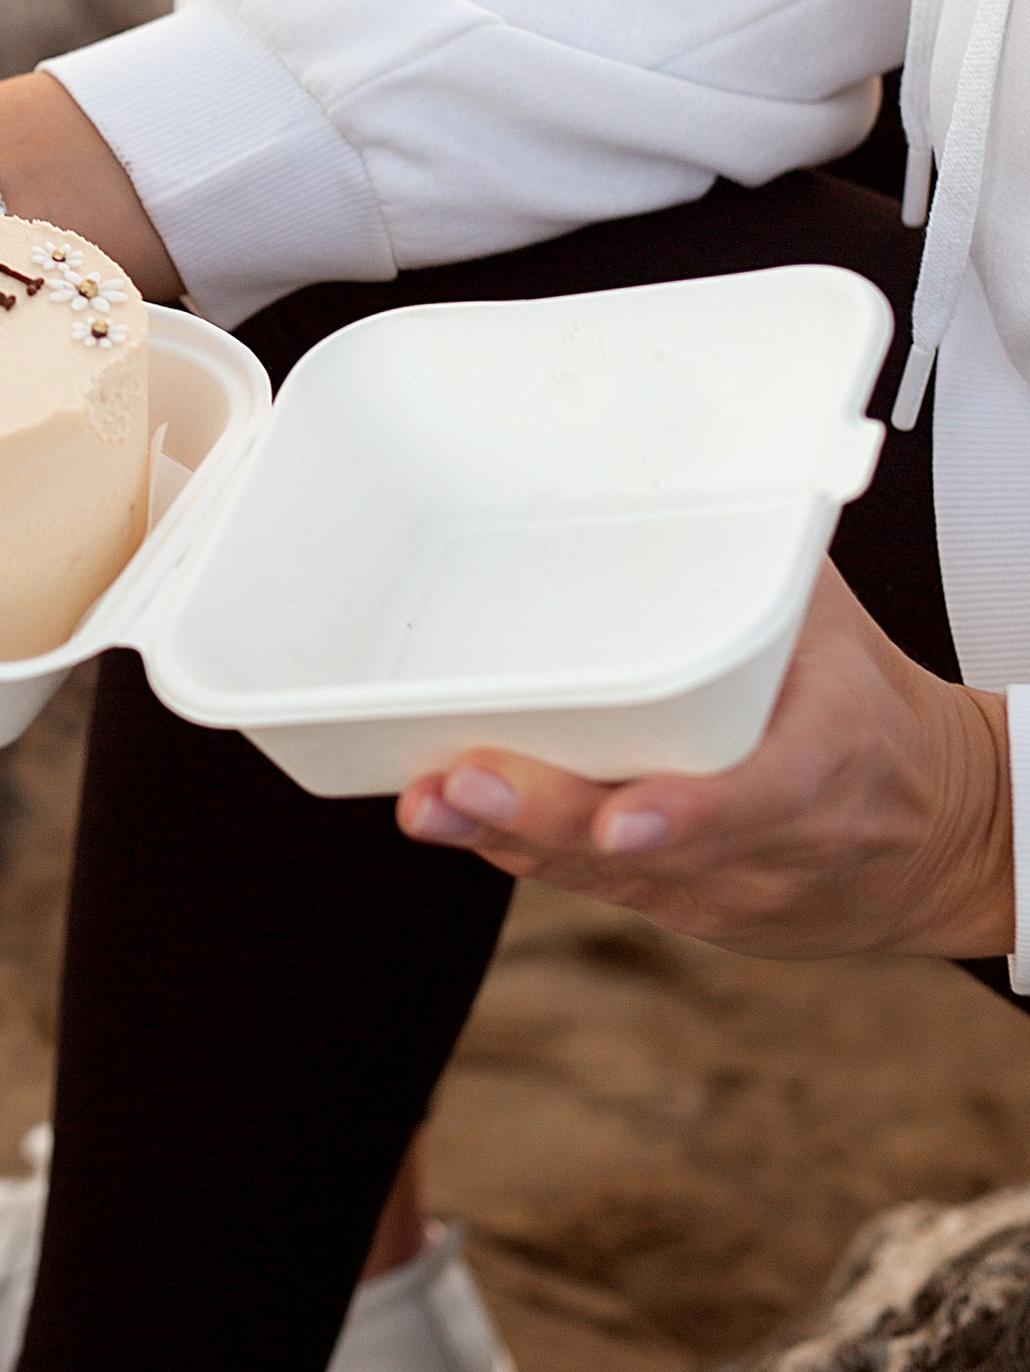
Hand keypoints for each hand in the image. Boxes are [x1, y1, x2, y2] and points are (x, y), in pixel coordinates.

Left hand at [398, 558, 1014, 961]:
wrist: (940, 836)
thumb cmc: (870, 708)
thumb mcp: (837, 626)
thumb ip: (760, 559)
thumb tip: (682, 458)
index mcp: (828, 761)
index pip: (761, 794)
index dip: (687, 811)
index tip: (620, 812)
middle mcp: (777, 841)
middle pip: (649, 843)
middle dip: (544, 815)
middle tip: (461, 779)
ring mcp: (731, 890)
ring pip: (605, 875)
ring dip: (509, 836)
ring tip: (432, 800)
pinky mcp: (691, 913)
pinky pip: (598, 889)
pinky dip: (529, 853)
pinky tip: (465, 819)